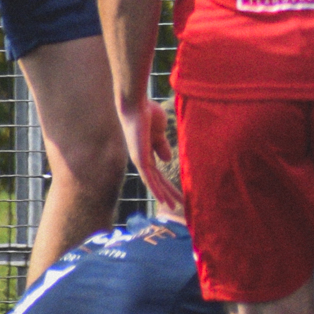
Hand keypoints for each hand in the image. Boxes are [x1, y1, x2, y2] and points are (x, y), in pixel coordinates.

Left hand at [120, 101, 183, 216]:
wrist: (136, 106)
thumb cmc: (147, 114)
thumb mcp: (159, 131)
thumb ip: (162, 146)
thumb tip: (167, 160)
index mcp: (146, 153)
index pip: (158, 174)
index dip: (167, 184)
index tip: (177, 192)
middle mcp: (142, 160)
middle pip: (157, 181)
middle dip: (168, 193)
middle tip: (177, 205)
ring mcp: (140, 161)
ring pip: (154, 183)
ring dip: (165, 196)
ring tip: (174, 207)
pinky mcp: (140, 160)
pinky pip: (150, 179)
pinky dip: (157, 190)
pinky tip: (163, 200)